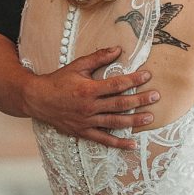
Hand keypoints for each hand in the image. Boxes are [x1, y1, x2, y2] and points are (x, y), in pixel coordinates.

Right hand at [26, 46, 159, 149]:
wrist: (37, 99)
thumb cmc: (58, 81)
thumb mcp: (77, 66)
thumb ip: (98, 58)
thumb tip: (118, 49)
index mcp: (89, 89)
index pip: (116, 84)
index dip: (133, 80)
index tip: (147, 76)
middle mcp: (89, 107)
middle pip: (120, 104)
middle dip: (140, 100)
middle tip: (156, 96)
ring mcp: (87, 121)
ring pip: (115, 122)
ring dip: (134, 120)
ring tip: (150, 117)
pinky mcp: (83, 132)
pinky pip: (104, 139)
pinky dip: (118, 143)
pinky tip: (132, 144)